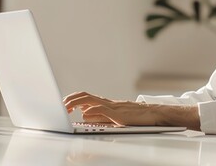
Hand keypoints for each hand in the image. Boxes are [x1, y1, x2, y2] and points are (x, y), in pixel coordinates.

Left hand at [63, 92, 200, 129]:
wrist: (156, 116)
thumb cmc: (137, 118)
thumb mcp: (115, 118)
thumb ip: (100, 117)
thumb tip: (84, 116)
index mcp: (106, 103)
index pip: (85, 97)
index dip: (72, 99)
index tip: (62, 103)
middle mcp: (108, 103)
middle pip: (85, 96)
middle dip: (70, 100)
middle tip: (60, 105)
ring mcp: (114, 107)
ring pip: (91, 101)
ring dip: (76, 103)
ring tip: (66, 108)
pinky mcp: (120, 115)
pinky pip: (104, 110)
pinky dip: (93, 111)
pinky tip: (84, 114)